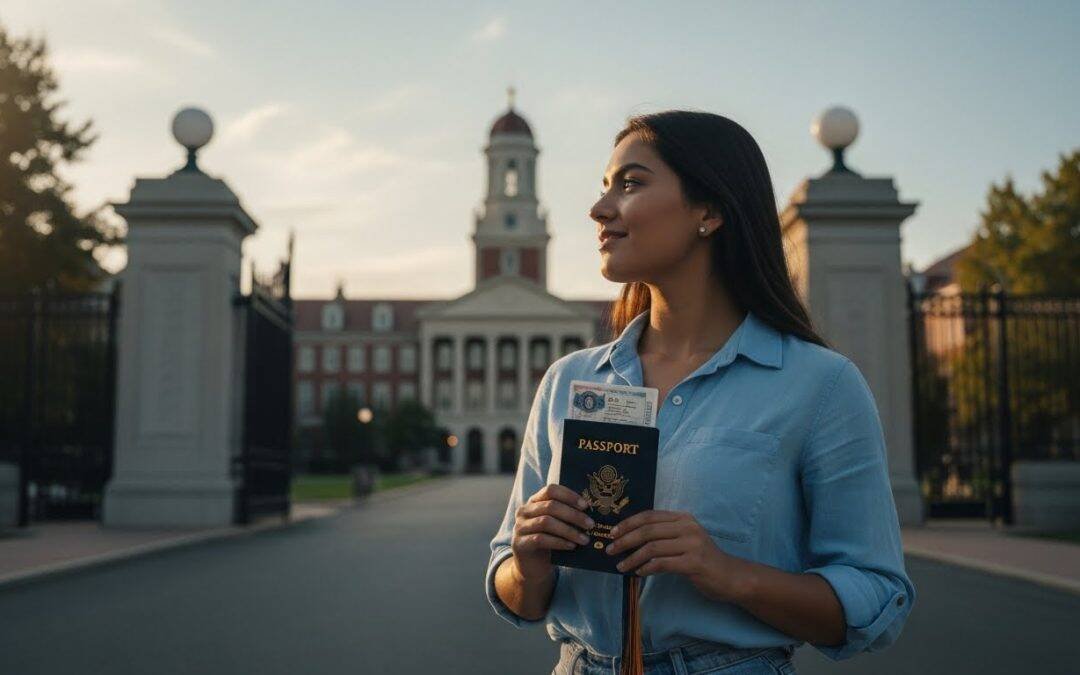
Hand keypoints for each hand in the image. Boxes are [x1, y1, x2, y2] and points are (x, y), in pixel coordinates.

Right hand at [511, 484, 595, 582]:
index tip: (586, 506)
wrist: (532, 567)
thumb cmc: (549, 542)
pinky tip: (571, 546)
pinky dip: (559, 542)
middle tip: (590, 524)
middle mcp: (524, 511)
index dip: (569, 496)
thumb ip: (567, 516)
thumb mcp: (557, 526)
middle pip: (550, 506)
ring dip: (568, 530)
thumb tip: (591, 511)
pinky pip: (540, 539)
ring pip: (546, 522)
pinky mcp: (519, 543)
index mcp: (534, 502)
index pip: (551, 490)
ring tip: (584, 539)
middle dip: (573, 515)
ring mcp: (520, 527)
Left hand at [606, 510, 738, 601]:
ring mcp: (692, 544)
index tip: (613, 533)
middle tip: (610, 549)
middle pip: (648, 530)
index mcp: (683, 518)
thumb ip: (664, 535)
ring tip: (620, 565)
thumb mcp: (684, 540)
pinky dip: (646, 568)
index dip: (629, 523)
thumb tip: (630, 538)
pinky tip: (638, 573)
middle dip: (625, 540)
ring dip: (632, 557)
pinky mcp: (693, 562)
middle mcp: (688, 527)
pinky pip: (662, 564)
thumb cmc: (702, 559)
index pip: (650, 516)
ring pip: (652, 548)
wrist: (730, 576)